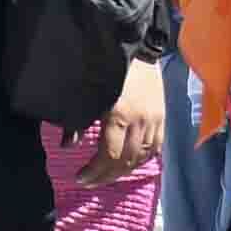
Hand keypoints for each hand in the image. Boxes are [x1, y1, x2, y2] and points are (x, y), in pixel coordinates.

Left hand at [89, 56, 167, 182]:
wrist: (136, 47)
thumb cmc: (105, 69)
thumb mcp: (87, 93)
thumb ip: (77, 122)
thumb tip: (67, 145)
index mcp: (119, 115)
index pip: (109, 155)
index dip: (94, 171)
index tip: (79, 178)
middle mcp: (140, 121)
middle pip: (126, 160)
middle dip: (106, 176)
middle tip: (90, 182)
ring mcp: (154, 120)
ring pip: (142, 157)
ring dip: (124, 171)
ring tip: (106, 176)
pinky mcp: (162, 117)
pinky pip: (155, 147)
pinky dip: (142, 160)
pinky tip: (130, 165)